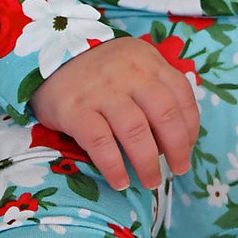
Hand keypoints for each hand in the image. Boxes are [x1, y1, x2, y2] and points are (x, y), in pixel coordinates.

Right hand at [30, 35, 201, 191]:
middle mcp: (128, 72)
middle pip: (163, 113)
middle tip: (179, 170)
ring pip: (135, 130)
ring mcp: (101, 91)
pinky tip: (120, 181)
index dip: (190, 126)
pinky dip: (114, 166)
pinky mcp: (76, 110)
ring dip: (148, 162)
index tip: (187, 148)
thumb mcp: (133, 66)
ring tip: (151, 182)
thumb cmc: (99, 71)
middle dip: (177, 148)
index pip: (181, 94)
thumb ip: (155, 90)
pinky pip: (100, 142)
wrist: (47, 56)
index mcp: (147, 60)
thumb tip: (175, 139)